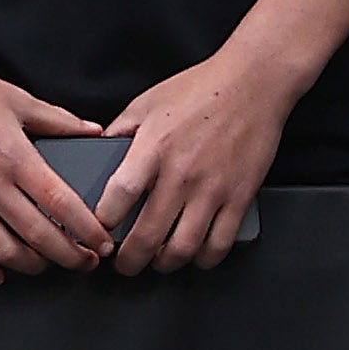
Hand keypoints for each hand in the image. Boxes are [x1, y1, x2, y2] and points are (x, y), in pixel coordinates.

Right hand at [0, 41, 108, 282]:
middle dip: (71, 258)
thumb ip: (56, 120)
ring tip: (46, 264)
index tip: (102, 243)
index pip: (63, 205)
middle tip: (84, 262)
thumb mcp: (14, 97)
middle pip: (41, 237)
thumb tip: (93, 130)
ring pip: (5, 252)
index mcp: (15, 157)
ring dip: (34, 266)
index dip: (89, 231)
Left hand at [97, 45, 297, 272]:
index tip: (97, 233)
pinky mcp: (240, 197)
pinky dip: (204, 259)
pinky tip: (194, 256)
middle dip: (129, 260)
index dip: (103, 223)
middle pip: (148, 234)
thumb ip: (120, 132)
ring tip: (156, 262)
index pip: (118, 197)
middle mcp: (181, 174)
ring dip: (165, 264)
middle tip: (124, 264)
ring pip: (183, 248)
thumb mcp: (145, 103)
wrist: (251, 85)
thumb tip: (98, 154)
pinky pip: (220, 244)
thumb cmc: (198, 90)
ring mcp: (213, 189)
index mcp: (152, 148)